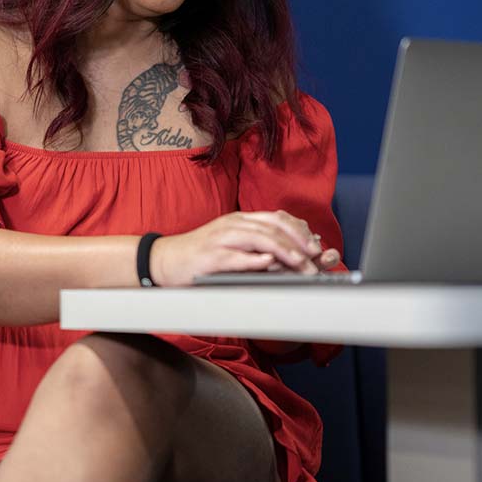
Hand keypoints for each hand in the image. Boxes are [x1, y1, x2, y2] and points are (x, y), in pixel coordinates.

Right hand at [150, 210, 323, 286]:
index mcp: (240, 219)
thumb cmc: (201, 254)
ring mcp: (221, 239)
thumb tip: (287, 252)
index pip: (277, 218)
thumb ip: (257, 244)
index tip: (315, 244)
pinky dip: (255, 260)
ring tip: (300, 263)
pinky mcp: (211, 257)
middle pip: (273, 226)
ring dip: (284, 251)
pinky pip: (237, 257)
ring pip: (259, 238)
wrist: (166, 260)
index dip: (299, 229)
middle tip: (314, 256)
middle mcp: (233, 224)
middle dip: (298, 241)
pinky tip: (269, 264)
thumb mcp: (232, 242)